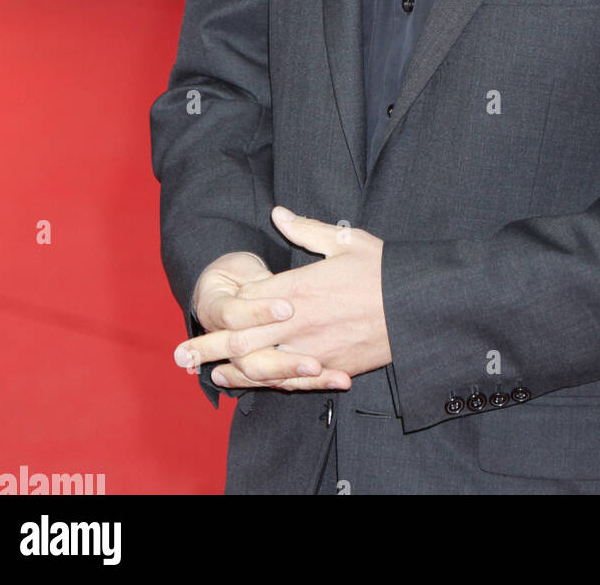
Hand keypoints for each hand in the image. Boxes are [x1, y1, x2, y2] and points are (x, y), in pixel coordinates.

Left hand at [174, 210, 390, 391]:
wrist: (417, 306)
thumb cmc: (382, 269)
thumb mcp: (346, 240)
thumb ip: (306, 230)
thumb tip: (278, 214)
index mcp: (299, 288)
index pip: (248, 301)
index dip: (223, 308)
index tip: (201, 311)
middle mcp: (299, 323)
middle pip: (242, 339)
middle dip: (209, 347)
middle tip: (182, 355)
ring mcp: (314, 349)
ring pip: (261, 366)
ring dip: (233, 371)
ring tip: (209, 374)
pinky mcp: (331, 368)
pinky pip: (292, 381)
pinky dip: (268, 384)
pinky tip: (255, 385)